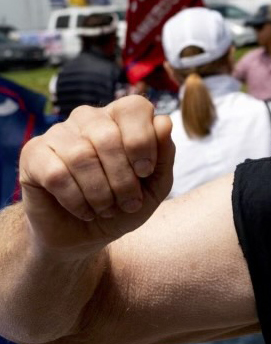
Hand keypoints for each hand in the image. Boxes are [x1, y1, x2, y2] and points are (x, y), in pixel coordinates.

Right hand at [18, 96, 174, 256]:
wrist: (84, 235)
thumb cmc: (121, 205)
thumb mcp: (154, 187)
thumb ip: (164, 155)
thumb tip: (165, 122)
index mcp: (119, 118)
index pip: (134, 107)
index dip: (143, 141)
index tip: (145, 173)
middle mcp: (88, 118)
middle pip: (108, 136)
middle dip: (123, 178)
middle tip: (128, 203)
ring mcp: (58, 133)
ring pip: (81, 156)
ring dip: (100, 193)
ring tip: (106, 209)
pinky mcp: (33, 154)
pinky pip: (56, 173)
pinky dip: (76, 200)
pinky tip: (84, 211)